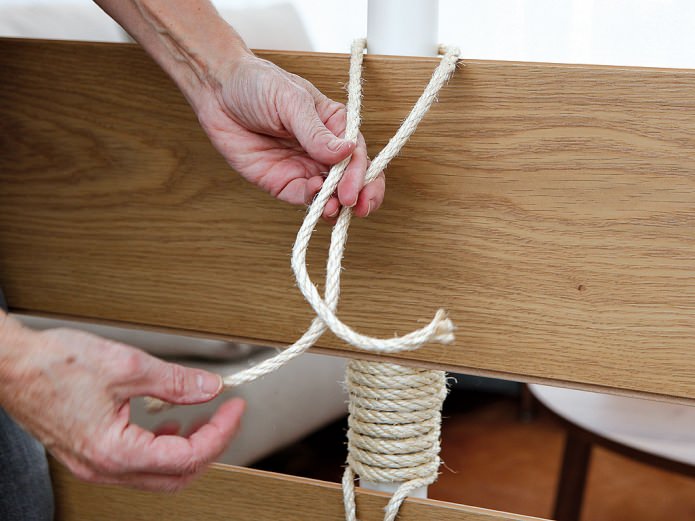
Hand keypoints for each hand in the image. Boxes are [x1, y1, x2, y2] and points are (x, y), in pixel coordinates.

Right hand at [0, 314, 243, 491]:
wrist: (11, 365)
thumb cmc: (54, 365)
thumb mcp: (127, 366)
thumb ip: (175, 382)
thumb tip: (208, 388)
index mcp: (115, 451)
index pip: (188, 456)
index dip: (220, 432)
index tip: (234, 409)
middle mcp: (103, 467)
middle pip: (176, 475)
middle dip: (209, 446)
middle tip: (225, 417)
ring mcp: (94, 464)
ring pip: (157, 474)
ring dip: (187, 449)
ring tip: (202, 419)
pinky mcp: (89, 454)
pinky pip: (137, 464)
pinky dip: (162, 448)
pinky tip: (169, 424)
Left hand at [195, 54, 385, 220]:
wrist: (217, 92)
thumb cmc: (257, 84)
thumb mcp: (291, 101)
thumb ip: (316, 131)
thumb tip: (346, 151)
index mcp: (334, 125)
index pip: (357, 153)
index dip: (361, 173)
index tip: (354, 188)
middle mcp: (323, 149)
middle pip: (351, 178)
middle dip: (359, 194)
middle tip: (357, 207)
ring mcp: (303, 166)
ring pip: (330, 193)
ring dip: (335, 205)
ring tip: (331, 208)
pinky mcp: (281, 181)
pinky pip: (302, 197)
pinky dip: (311, 201)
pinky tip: (313, 196)